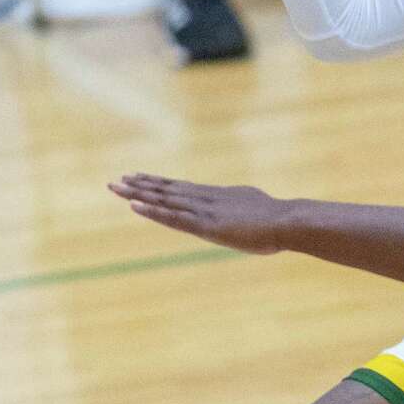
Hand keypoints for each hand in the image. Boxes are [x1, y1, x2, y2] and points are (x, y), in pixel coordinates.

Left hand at [109, 173, 288, 254]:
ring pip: (165, 200)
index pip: (182, 188)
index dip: (159, 183)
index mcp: (218, 196)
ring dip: (139, 193)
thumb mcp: (257, 212)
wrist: (287, 222)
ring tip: (117, 186)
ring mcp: (204, 211)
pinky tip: (134, 206)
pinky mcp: (205, 225)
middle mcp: (207, 199)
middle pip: (168, 190)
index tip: (140, 178)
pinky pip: (172, 217)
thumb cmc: (278, 222)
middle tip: (117, 179)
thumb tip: (246, 213)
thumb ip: (244, 211)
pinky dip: (151, 211)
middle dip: (141, 185)